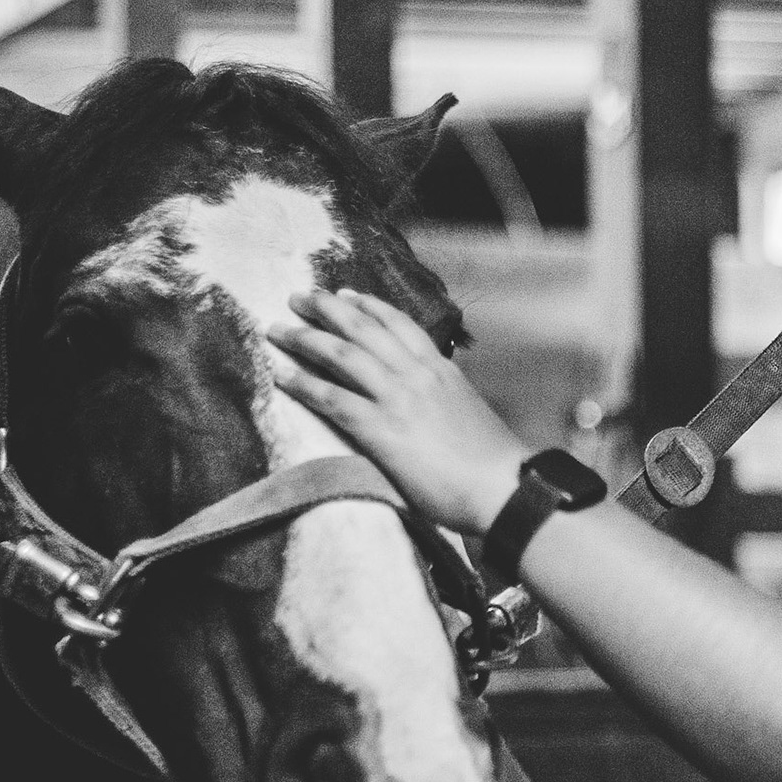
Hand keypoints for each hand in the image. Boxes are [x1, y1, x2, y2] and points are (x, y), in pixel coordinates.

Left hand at [268, 290, 528, 534]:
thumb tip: (429, 405)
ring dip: (306, 338)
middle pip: (364, 328)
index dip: (369, 306)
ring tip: (278, 329)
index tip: (346, 293)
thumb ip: (445, 400)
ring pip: (343, 354)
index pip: (400, 324)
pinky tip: (282, 376)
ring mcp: (398, 399)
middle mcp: (418, 375)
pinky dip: (304, 384)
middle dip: (327, 309)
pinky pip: (333, 398)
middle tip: (300, 297)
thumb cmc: (493, 465)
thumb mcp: (469, 414)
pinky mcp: (382, 429)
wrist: (503, 488)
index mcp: (442, 371)